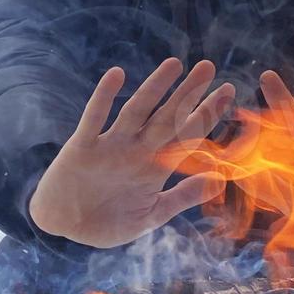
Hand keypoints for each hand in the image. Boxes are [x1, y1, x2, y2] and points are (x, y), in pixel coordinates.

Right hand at [29, 59, 234, 247]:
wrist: (65, 229)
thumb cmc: (108, 221)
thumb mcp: (151, 214)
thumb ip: (183, 197)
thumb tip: (221, 180)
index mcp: (154, 166)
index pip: (186, 135)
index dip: (206, 114)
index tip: (227, 91)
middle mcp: (135, 150)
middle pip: (166, 117)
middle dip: (187, 93)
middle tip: (208, 66)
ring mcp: (110, 146)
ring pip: (136, 112)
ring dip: (154, 88)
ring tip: (174, 64)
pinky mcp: (82, 148)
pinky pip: (94, 119)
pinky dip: (104, 98)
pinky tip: (117, 75)